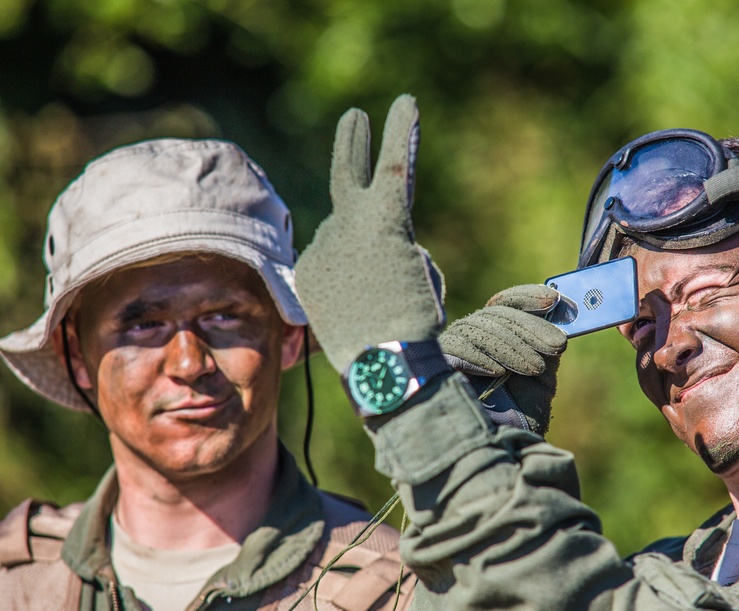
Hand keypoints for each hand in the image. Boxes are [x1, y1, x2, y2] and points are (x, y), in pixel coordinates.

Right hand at [296, 95, 444, 373]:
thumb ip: (384, 290)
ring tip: (405, 126)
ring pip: (374, 190)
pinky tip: (407, 105)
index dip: (382, 274)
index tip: (388, 311)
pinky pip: (392, 169)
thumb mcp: (375, 326)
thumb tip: (413, 262)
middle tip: (355, 122)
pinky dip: (400, 136)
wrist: (388, 365)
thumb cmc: (389, 358)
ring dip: (391, 189)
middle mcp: (321, 246)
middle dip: (347, 157)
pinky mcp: (380, 220)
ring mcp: (346, 230)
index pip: (349, 250)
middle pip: (340, 198)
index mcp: (313, 276)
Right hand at [439, 284, 566, 435]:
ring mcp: (450, 350)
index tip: (554, 300)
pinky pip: (454, 350)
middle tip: (556, 346)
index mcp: (496, 335)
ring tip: (535, 369)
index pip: (505, 303)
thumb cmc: (519, 416)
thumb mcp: (540, 377)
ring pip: (476, 329)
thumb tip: (558, 313)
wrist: (499, 450)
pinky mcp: (433, 366)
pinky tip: (498, 372)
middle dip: (528, 328)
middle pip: (494, 315)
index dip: (527, 297)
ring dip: (510, 347)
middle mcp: (470, 337)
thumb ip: (545, 345)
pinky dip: (478, 358)